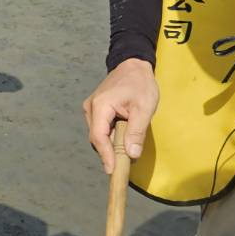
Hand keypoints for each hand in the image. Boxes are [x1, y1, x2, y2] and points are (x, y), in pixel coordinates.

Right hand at [83, 57, 158, 172]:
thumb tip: (131, 154)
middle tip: (124, 164)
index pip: (98, 137)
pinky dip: (111, 136)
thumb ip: (137, 131)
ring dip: (111, 144)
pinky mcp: (95, 109)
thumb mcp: (144, 107)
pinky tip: (122, 137)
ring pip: (99, 134)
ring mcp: (91, 108)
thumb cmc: (140, 84)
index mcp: (100, 106)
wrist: (133, 65)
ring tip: (126, 148)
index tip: (112, 171)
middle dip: (110, 152)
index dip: (105, 156)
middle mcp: (90, 108)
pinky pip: (101, 128)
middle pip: (97, 138)